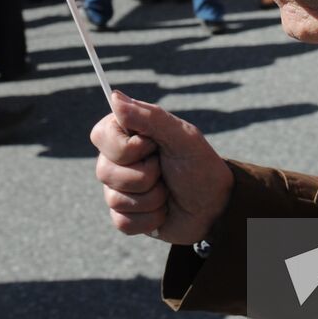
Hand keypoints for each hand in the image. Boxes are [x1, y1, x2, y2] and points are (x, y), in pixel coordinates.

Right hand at [90, 91, 233, 244]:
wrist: (216, 207)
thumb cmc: (201, 166)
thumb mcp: (183, 137)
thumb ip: (150, 117)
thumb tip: (115, 96)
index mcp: (127, 134)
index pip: (101, 136)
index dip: (129, 147)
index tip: (154, 146)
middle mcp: (116, 160)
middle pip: (104, 170)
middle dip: (146, 175)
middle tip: (165, 170)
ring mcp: (118, 189)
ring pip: (114, 198)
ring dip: (152, 198)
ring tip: (167, 191)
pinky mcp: (124, 216)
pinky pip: (122, 221)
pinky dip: (150, 218)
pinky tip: (163, 211)